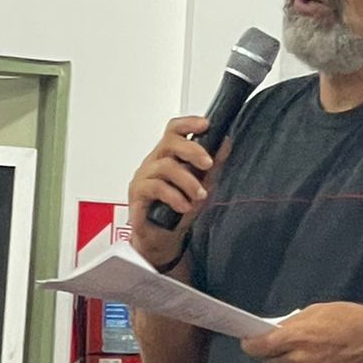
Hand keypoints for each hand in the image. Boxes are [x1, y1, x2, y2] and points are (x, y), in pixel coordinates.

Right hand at [126, 118, 228, 269]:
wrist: (163, 239)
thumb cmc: (178, 211)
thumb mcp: (202, 185)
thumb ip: (212, 165)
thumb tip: (225, 143)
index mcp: (168, 156)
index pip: (174, 130)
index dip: (189, 123)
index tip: (206, 124)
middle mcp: (154, 163)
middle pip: (169, 142)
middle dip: (192, 150)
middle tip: (208, 163)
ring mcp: (144, 177)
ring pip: (165, 166)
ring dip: (187, 181)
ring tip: (199, 195)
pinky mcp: (137, 195)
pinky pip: (155, 187)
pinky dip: (174, 196)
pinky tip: (184, 206)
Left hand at [242, 302, 362, 362]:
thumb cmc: (351, 319)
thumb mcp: (317, 311)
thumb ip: (293, 323)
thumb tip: (275, 331)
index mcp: (298, 337)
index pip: (260, 347)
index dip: (251, 345)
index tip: (248, 342)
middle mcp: (303, 360)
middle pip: (271, 361)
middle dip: (271, 352)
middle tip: (278, 344)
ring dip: (291, 361)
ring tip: (308, 349)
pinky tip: (321, 359)